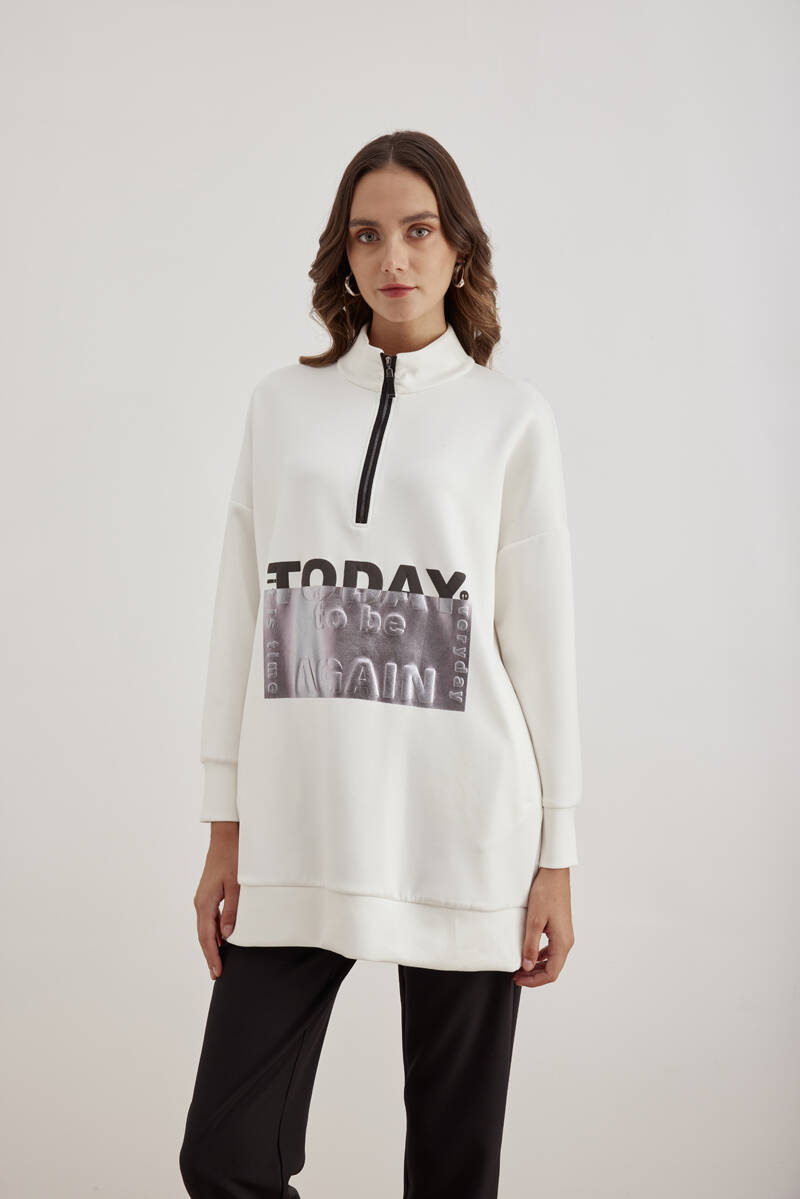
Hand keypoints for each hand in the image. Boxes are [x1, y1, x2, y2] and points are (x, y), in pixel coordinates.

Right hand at [193, 821, 239, 980]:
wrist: (226, 838)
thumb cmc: (233, 859)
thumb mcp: (237, 886)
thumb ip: (232, 911)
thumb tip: (227, 935)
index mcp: (205, 902)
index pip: (206, 936)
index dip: (212, 955)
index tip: (216, 971)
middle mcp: (201, 902)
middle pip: (204, 935)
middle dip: (210, 954)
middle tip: (217, 973)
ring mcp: (204, 898)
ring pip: (206, 927)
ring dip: (212, 944)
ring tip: (220, 961)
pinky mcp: (209, 894)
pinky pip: (210, 918)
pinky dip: (214, 931)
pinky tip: (223, 939)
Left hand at [512, 866, 573, 986]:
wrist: (554, 874)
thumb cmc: (546, 893)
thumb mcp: (534, 921)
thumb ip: (530, 945)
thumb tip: (527, 967)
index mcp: (563, 942)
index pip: (551, 973)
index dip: (534, 981)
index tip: (518, 979)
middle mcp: (567, 941)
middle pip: (553, 969)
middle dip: (534, 976)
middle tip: (516, 976)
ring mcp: (564, 935)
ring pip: (553, 960)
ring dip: (537, 967)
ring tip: (520, 968)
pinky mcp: (560, 928)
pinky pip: (552, 949)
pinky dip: (541, 956)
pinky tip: (529, 954)